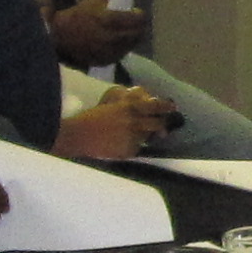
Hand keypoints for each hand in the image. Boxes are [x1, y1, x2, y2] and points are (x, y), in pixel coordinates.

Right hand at [48, 2, 148, 64]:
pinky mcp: (106, 61)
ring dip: (132, 38)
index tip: (137, 12)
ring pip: (131, 45)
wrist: (59, 36)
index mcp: (109, 20)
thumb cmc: (77, 15)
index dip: (139, 15)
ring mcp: (110, 52)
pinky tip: (118, 42)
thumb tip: (126, 2)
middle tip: (136, 23)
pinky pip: (121, 54)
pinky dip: (123, 48)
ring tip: (128, 32)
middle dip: (139, 27)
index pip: (137, 19)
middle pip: (138, 34)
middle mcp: (112, 38)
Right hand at [56, 87, 174, 161]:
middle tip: (164, 126)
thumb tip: (142, 101)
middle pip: (158, 124)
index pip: (155, 106)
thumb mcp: (110, 103)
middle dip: (162, 124)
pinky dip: (133, 146)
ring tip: (137, 135)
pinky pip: (137, 148)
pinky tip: (121, 144)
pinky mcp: (129, 151)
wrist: (78, 135)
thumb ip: (127, 102)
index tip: (173, 107)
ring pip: (148, 137)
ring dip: (146, 135)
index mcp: (129, 107)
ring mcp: (133, 138)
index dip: (165, 106)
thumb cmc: (91, 117)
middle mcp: (135, 122)